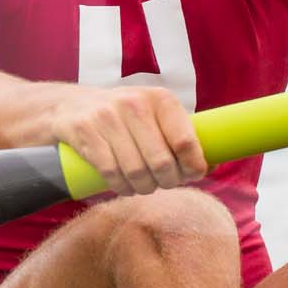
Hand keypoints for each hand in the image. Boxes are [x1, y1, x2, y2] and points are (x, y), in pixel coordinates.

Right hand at [48, 84, 206, 196]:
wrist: (71, 106)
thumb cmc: (124, 117)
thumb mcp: (154, 116)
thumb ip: (181, 135)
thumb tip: (215, 163)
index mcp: (160, 99)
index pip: (186, 141)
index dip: (193, 166)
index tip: (191, 175)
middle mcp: (134, 103)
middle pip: (162, 163)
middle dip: (166, 182)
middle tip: (163, 183)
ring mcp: (107, 117)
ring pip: (136, 172)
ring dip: (142, 188)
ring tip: (142, 186)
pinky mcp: (85, 131)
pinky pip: (111, 173)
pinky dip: (121, 187)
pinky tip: (123, 185)